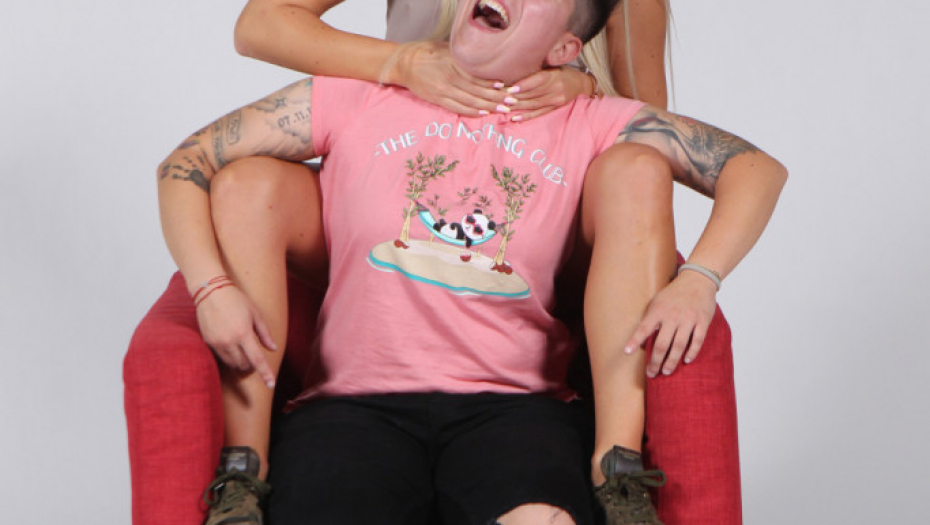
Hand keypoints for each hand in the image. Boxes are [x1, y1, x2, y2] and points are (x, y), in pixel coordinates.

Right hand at [195, 284, 277, 387]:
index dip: (265, 373)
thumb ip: (264, 333)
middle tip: (255, 356)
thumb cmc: (236, 299)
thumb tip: (272, 348)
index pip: (257, 359)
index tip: (272, 384)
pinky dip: (230, 357)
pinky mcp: (208, 342)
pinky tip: (232, 345)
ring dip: (241, 363)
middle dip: (252, 366)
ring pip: (232, 364)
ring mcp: (217, 343)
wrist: (210, 291)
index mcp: (243, 333)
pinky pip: (222, 357)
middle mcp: (229, 341)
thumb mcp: (255, 313)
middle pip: (244, 365)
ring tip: (244, 350)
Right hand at [389, 41, 507, 115]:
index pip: (479, 76)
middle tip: (512, 102)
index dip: (494, 83)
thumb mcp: (447, 49)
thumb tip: (486, 59)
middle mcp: (450, 79)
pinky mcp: (438, 100)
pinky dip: (472, 112)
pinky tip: (483, 113)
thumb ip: (464, 57)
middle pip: (478, 91)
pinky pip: (457, 108)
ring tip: (503, 110)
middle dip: (496, 98)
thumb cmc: (428, 52)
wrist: (404, 63)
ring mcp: (443, 91)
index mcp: (454, 64)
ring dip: (488, 107)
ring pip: (470, 102)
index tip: (509, 87)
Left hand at [504, 66, 592, 121]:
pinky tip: (515, 118)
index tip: (510, 88)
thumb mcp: (553, 67)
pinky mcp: (555, 108)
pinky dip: (527, 116)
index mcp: (554, 75)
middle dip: (516, 97)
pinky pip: (539, 113)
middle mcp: (556, 88)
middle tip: (501, 99)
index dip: (523, 85)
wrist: (581, 84)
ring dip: (518, 107)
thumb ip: (538, 70)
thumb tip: (517, 69)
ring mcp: (556, 100)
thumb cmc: (563, 72)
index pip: (537, 80)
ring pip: (534, 104)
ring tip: (504, 108)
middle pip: (533, 94)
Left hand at [624, 271, 717, 377]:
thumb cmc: (674, 294)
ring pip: (679, 345)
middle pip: (662, 344)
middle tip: (651, 373)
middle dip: (655, 361)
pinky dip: (692, 352)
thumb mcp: (657, 302)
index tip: (626, 352)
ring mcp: (688, 318)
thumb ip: (650, 319)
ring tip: (666, 371)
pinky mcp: (702, 321)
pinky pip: (697, 340)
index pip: (644, 328)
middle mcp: (672, 315)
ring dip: (672, 361)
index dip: (635, 341)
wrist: (697, 279)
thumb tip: (641, 340)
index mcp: (658, 310)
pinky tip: (686, 360)